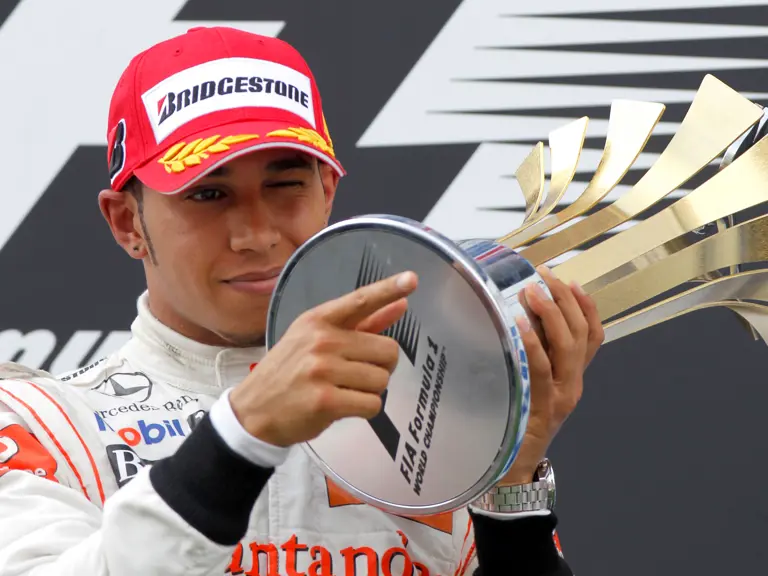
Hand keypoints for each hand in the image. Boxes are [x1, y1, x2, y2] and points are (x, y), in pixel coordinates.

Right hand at [229, 271, 418, 446]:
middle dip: (381, 367)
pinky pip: (373, 404)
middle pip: (388, 350)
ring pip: (382, 380)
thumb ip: (362, 324)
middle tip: (357, 374)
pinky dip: (366, 410)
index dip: (389, 289)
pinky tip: (344, 407)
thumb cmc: (289, 372)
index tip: (411, 279)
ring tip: (345, 390)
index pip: (361, 300)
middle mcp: (322, 340)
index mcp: (319, 320)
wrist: (253, 411)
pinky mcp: (326, 401)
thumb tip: (401, 305)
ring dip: (372, 390)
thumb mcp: (315, 340)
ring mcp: (323, 370)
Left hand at [498, 266, 603, 484]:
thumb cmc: (517, 420)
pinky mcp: (542, 406)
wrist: (514, 467)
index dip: (587, 307)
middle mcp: (574, 384)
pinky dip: (532, 342)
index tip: (571, 282)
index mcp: (573, 376)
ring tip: (532, 290)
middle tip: (544, 276)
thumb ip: (532, 356)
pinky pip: (540, 368)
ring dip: (551, 313)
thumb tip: (519, 316)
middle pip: (581, 334)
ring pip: (567, 346)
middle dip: (565, 300)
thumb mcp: (531, 384)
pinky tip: (520, 323)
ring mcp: (561, 396)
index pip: (593, 336)